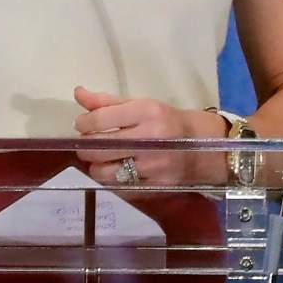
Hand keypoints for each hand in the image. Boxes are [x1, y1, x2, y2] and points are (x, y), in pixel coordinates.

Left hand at [72, 86, 223, 184]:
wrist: (204, 149)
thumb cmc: (168, 121)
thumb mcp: (142, 104)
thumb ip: (108, 102)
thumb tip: (78, 94)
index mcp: (147, 111)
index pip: (103, 119)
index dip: (85, 123)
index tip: (80, 125)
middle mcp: (150, 138)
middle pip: (101, 148)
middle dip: (85, 148)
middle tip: (85, 145)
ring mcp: (153, 166)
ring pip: (107, 172)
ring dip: (95, 167)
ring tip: (99, 160)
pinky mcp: (155, 186)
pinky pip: (120, 188)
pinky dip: (111, 181)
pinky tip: (114, 172)